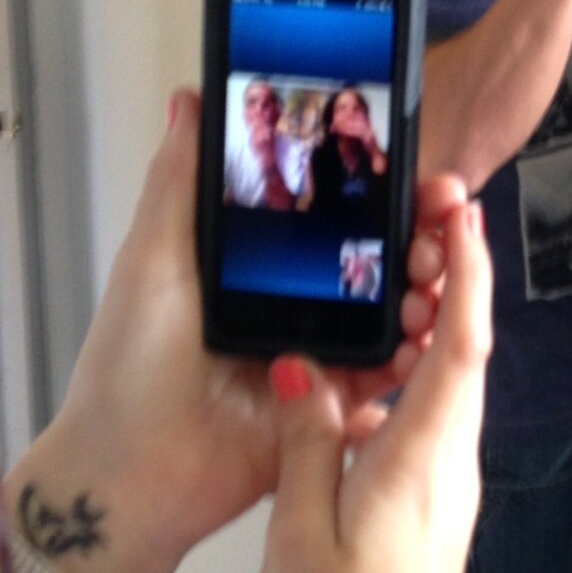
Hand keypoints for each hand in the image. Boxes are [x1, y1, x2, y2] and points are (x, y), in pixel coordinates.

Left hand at [2, 89, 453, 572]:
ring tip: (431, 278)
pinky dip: (413, 356)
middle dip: (422, 237)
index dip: (383, 192)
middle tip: (444, 221)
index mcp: (259, 262)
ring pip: (393, 314)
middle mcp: (296, 303)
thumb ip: (181, 183)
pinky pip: (385, 377)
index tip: (420, 172)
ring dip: (425, 291)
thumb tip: (191, 101)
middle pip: (378, 260)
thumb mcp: (153, 260)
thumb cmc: (127, 368)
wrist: (127, 472)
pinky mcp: (330, 408)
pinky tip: (425, 335)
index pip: (337, 214)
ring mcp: (316, 355)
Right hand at [258, 197, 491, 572]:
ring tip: (392, 279)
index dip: (468, 270)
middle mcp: (452, 466)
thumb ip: (308, 438)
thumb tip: (305, 366)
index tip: (460, 211)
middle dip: (450, 280)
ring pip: (449, 387)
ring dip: (431, 329)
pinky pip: (430, 425)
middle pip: (464, 352)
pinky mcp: (432, 515)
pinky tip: (368, 374)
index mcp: (425, 459)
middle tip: (418, 224)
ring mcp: (447, 492)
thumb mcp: (301, 530)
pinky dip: (411, 381)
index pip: (463, 341)